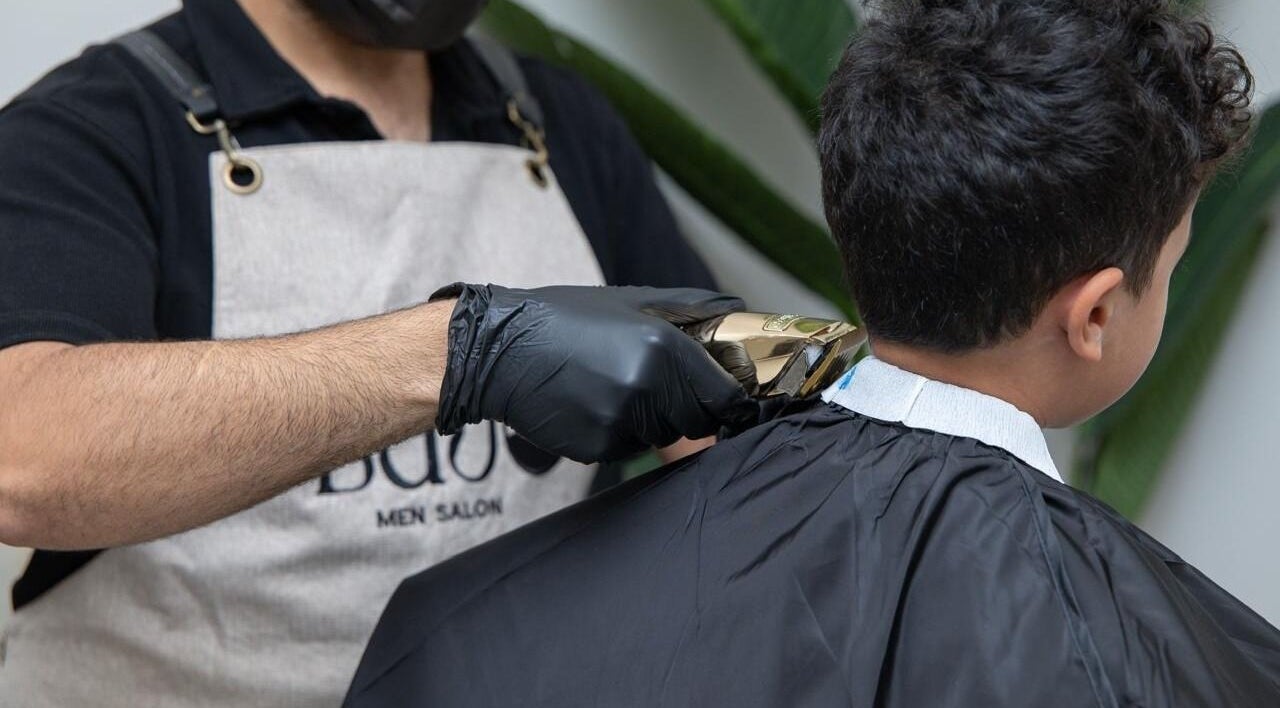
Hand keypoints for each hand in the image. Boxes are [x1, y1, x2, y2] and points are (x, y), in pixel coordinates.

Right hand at [433, 283, 759, 462]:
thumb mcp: (631, 301)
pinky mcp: (597, 447)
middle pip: (697, 421)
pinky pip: (627, 448)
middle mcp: (646, 386)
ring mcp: (621, 420)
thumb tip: (739, 311)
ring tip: (612, 387)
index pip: (724, 396)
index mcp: (663, 347)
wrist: (499, 350)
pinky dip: (618, 433)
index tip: (722, 400)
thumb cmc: (565, 320)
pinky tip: (591, 404)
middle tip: (650, 383)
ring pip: (662, 436)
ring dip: (650, 420)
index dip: (726, 400)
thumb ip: (692, 309)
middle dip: (683, 408)